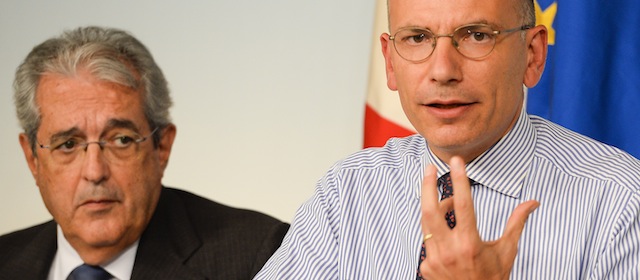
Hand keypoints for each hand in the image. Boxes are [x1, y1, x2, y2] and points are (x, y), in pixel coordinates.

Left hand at [419, 156, 538, 279]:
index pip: (463, 205)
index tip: (456, 162)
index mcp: (470, 244)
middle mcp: (449, 251)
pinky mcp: (425, 266)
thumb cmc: (493, 278)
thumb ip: (516, 223)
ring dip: (434, 209)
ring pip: (427, 224)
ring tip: (445, 202)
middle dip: (427, 186)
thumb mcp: (506, 251)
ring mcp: (434, 259)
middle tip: (429, 168)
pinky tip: (448, 236)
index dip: (459, 181)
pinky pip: (428, 241)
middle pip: (430, 211)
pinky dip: (437, 233)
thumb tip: (533, 202)